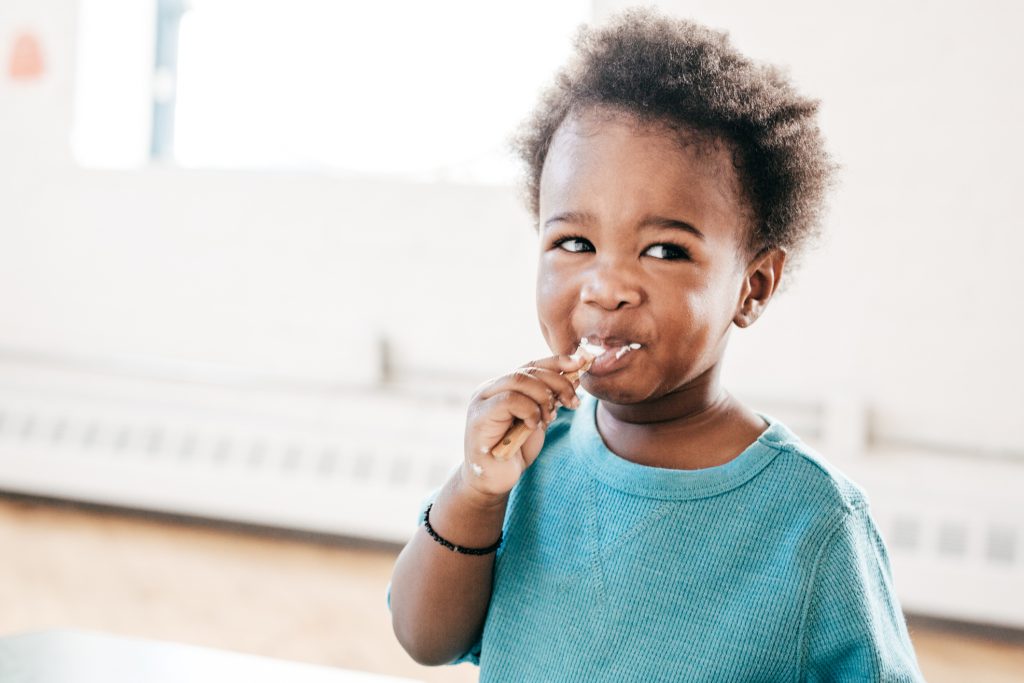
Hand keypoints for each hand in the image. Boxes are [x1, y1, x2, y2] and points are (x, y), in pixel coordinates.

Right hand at [461, 354, 585, 498]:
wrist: (495, 480)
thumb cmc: (516, 450)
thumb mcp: (539, 419)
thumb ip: (550, 398)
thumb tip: (574, 374)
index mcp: (504, 386)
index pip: (532, 365)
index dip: (557, 362)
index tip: (581, 363)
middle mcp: (490, 388)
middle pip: (528, 371)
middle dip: (557, 383)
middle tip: (572, 402)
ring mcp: (482, 401)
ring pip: (518, 380)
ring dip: (543, 398)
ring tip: (550, 417)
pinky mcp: (479, 416)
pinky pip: (509, 400)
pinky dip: (529, 410)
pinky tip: (533, 425)